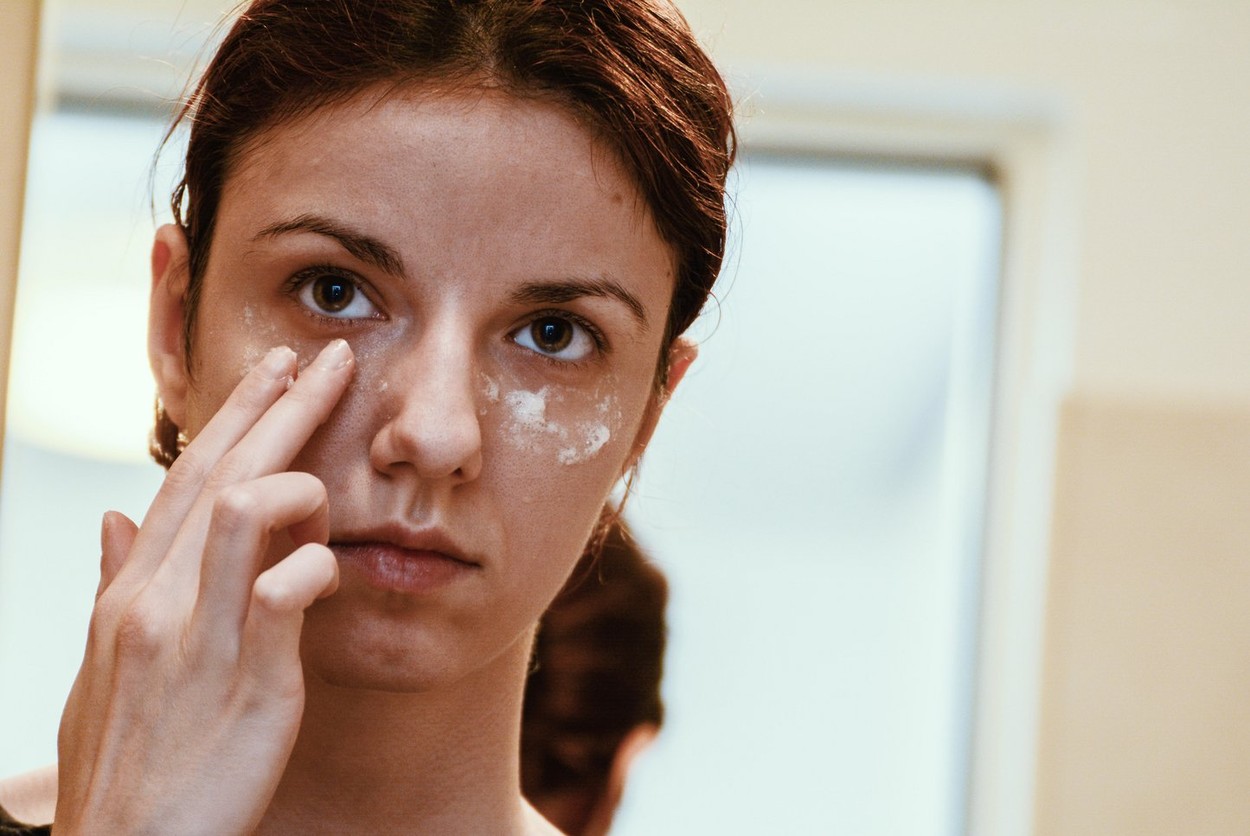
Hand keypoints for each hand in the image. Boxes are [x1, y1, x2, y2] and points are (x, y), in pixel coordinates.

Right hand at [54, 339, 354, 835]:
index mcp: (132, 593)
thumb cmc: (126, 761)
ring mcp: (200, 638)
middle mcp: (158, 601)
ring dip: (299, 484)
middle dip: (281, 407)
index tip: (276, 371)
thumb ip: (116, 585)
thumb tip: (115, 515)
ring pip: (247, 511)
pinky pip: (288, 592)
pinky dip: (317, 566)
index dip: (234, 417)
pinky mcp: (250, 683)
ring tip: (326, 490)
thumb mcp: (104, 669)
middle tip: (327, 358)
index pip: (186, 479)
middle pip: (223, 474)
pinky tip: (327, 569)